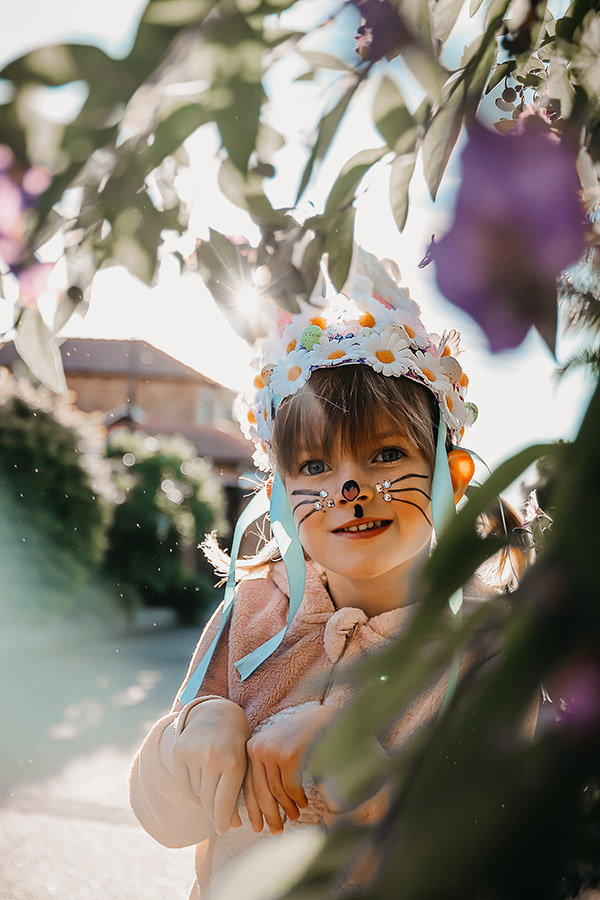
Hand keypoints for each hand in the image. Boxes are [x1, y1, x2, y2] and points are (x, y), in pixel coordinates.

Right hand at [172, 698, 250, 835]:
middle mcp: (212, 757)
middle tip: (219, 822)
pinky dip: (190, 792)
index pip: (224, 803)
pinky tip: (199, 789)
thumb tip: (233, 826)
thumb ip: (239, 793)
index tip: (224, 830)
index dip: (223, 821)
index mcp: (234, 761)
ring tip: (212, 795)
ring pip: (195, 793)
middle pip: (208, 801)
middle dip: (214, 815)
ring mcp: (194, 753)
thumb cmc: (237, 744)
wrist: (219, 713)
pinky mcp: (179, 752)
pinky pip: (182, 784)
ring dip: (203, 799)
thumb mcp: (244, 765)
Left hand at [243, 704, 334, 834]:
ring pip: (276, 792)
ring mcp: (272, 750)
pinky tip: (303, 803)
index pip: (248, 785)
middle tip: (275, 831)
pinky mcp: (288, 755)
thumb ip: (267, 771)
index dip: (252, 809)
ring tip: (293, 816)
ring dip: (286, 808)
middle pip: (260, 791)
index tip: (256, 827)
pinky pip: (290, 787)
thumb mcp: (277, 751)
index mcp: (251, 747)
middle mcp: (258, 748)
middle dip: (268, 815)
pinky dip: (296, 799)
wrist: (323, 719)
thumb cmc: (300, 738)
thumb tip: (261, 807)